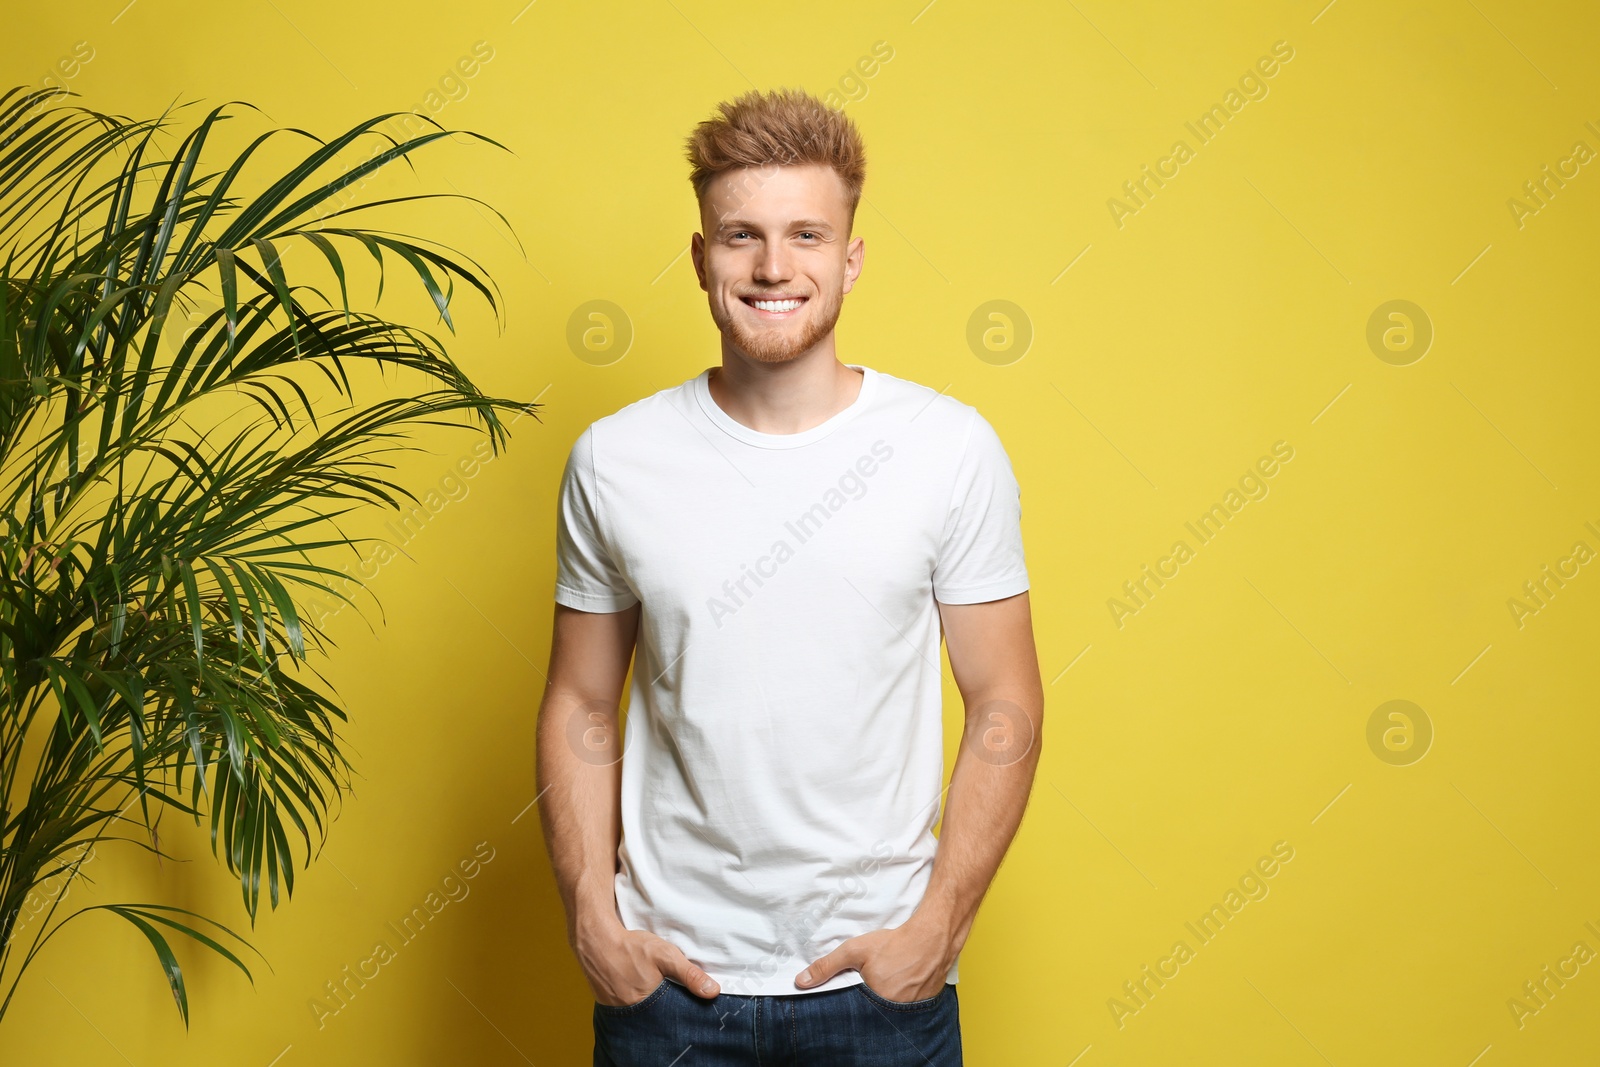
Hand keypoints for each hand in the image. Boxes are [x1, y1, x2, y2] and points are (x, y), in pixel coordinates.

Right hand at [576, 919, 719, 1005]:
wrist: (595, 940)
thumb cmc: (630, 947)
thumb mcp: (666, 956)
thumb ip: (689, 974)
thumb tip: (712, 991)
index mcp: (648, 1007)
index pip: (672, 1018)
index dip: (680, 1010)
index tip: (685, 1002)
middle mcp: (632, 1014)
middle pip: (656, 1017)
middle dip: (665, 1008)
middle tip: (667, 992)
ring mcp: (617, 1010)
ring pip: (642, 1012)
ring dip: (650, 1004)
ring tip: (653, 988)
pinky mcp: (608, 1003)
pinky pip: (628, 1007)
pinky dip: (636, 1000)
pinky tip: (639, 986)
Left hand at [794, 912, 956, 1001]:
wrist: (933, 937)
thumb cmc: (894, 944)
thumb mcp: (855, 950)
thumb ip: (827, 966)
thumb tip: (800, 982)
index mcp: (875, 1002)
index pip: (852, 1012)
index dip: (848, 1003)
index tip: (849, 992)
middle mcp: (894, 1013)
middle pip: (871, 1013)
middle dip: (866, 1003)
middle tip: (872, 982)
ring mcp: (910, 1012)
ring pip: (889, 1011)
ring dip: (884, 1001)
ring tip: (887, 982)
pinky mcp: (923, 1006)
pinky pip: (906, 1008)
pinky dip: (901, 999)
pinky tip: (901, 984)